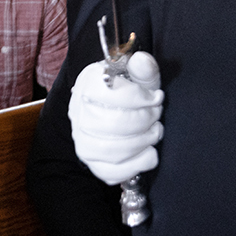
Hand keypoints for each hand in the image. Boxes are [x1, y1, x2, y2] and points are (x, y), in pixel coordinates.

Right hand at [70, 51, 162, 185]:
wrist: (109, 110)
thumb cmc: (128, 91)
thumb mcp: (138, 75)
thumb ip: (144, 68)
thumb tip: (143, 62)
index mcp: (88, 83)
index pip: (112, 94)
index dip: (141, 98)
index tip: (156, 97)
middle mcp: (78, 112)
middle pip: (114, 124)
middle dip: (145, 121)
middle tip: (157, 116)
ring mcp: (82, 140)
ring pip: (112, 151)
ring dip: (144, 142)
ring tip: (155, 132)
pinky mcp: (91, 163)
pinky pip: (111, 173)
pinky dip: (137, 165)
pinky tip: (148, 152)